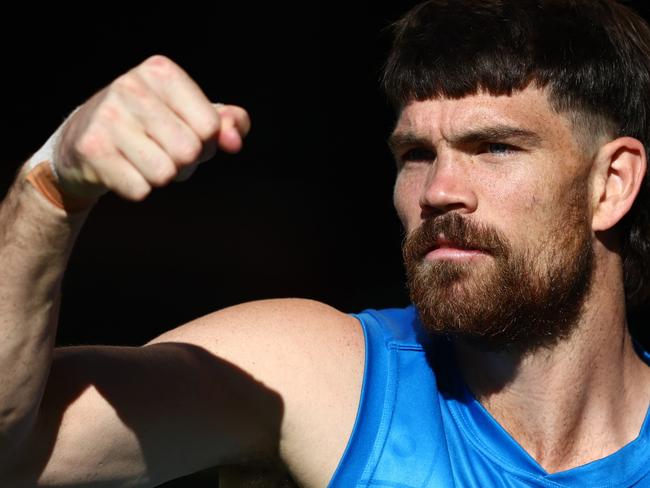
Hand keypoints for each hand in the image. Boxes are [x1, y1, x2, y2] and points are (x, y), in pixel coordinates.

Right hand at [54, 55, 250, 199]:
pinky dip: (137, 189)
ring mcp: (108, 117)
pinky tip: (122, 169)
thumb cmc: (151, 128)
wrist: (82, 143)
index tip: (184, 133)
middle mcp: (130, 86)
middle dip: (185, 163)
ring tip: (142, 160)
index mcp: (160, 72)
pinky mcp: (91, 149)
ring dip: (162, 177)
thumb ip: (227, 123)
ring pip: (165, 174)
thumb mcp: (192, 116)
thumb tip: (234, 142)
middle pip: (190, 151)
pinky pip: (141, 191)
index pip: (211, 126)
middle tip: (161, 151)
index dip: (206, 143)